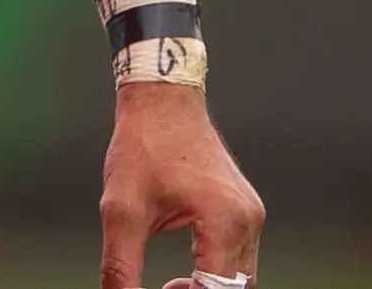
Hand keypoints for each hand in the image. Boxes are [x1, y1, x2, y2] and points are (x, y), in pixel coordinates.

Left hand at [99, 83, 262, 288]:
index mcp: (225, 221)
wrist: (163, 101)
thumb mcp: (121, 212)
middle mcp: (247, 220)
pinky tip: (184, 274)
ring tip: (171, 286)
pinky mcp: (244, 211)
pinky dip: (214, 275)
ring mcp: (250, 214)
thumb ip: (120, 269)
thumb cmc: (144, 146)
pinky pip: (238, 260)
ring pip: (240, 280)